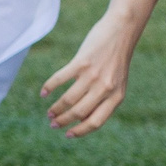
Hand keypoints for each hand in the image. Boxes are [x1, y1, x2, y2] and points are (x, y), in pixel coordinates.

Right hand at [41, 17, 136, 137]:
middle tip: (53, 123)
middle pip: (79, 112)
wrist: (122, 31)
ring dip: (56, 108)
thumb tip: (83, 118)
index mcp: (117, 96)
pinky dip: (49, 87)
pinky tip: (43, 93)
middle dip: (63, 121)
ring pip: (69, 99)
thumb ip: (105, 98)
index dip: (80, 131)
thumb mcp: (118, 82)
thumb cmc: (117, 58)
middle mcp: (106, 88)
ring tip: (49, 111)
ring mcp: (93, 76)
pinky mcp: (82, 62)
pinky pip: (60, 79)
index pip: (96, 121)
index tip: (67, 134)